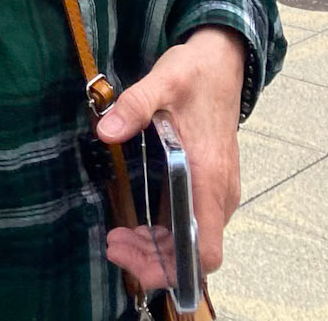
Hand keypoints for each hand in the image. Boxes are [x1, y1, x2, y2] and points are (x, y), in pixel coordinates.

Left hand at [97, 27, 246, 287]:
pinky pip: (192, 224)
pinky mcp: (210, 185)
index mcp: (209, 176)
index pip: (206, 250)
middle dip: (153, 260)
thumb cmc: (195, 73)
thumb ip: (134, 105)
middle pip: (194, 254)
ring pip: (192, 242)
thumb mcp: (163, 80)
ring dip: (157, 249)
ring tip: (118, 238)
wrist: (223, 60)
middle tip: (113, 244)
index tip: (134, 256)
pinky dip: (166, 234)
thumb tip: (104, 131)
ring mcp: (217, 191)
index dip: (173, 267)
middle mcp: (219, 193)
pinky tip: (137, 225)